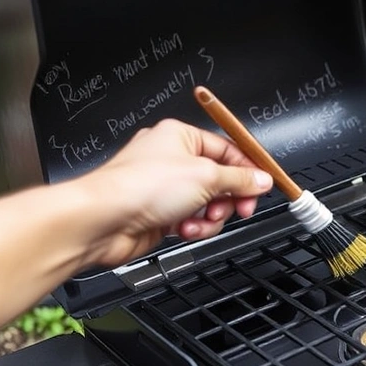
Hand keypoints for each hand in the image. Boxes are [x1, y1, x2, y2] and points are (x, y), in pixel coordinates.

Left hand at [75, 119, 272, 266]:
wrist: (103, 219)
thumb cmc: (138, 187)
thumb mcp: (206, 176)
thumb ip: (239, 179)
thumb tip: (260, 179)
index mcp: (182, 136)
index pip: (228, 150)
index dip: (248, 170)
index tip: (262, 187)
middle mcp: (172, 159)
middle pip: (221, 179)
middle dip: (229, 198)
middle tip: (239, 207)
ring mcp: (165, 187)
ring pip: (208, 204)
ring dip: (209, 216)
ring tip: (198, 218)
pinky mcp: (160, 213)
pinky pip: (192, 220)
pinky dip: (193, 226)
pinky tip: (183, 228)